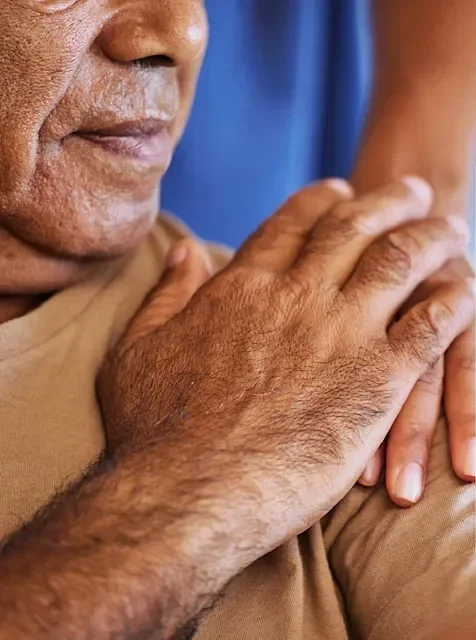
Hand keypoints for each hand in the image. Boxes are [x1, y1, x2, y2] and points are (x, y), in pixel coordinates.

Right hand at [99, 177, 473, 550]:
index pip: (291, 225)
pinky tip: (467, 288)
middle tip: (411, 190)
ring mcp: (340, 334)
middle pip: (353, 229)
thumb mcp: (136, 349)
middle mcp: (295, 296)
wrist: (186, 492)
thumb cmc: (152, 430)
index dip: (319, 201)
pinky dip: (453, 302)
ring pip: (400, 262)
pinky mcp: (376, 381)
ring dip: (429, 237)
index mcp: (241, 288)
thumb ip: (165, 295)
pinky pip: (430, 327)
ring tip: (451, 225)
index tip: (340, 189)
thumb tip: (185, 250)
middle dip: (386, 201)